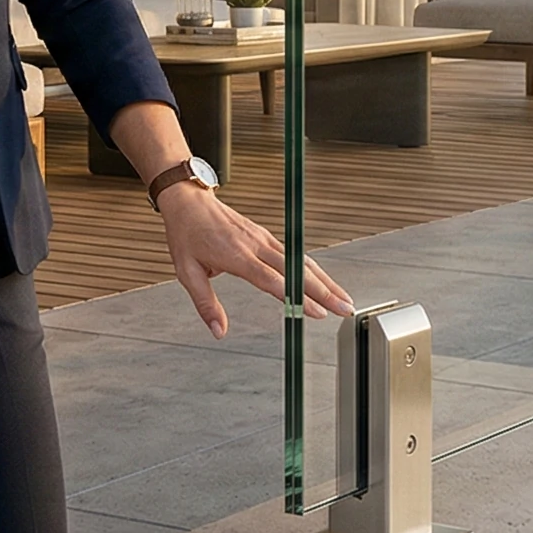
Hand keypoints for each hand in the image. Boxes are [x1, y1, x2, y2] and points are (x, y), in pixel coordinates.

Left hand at [152, 182, 354, 337]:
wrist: (189, 200)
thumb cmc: (187, 234)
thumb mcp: (187, 272)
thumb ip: (205, 304)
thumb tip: (218, 331)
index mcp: (237, 256)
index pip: (274, 280)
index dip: (298, 297)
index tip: (317, 312)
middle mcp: (256, 245)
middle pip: (298, 271)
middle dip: (325, 291)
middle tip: (345, 309)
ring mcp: (264, 239)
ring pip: (302, 261)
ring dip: (326, 280)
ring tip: (344, 299)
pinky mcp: (267, 236)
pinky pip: (295, 254)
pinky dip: (314, 269)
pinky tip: (324, 281)